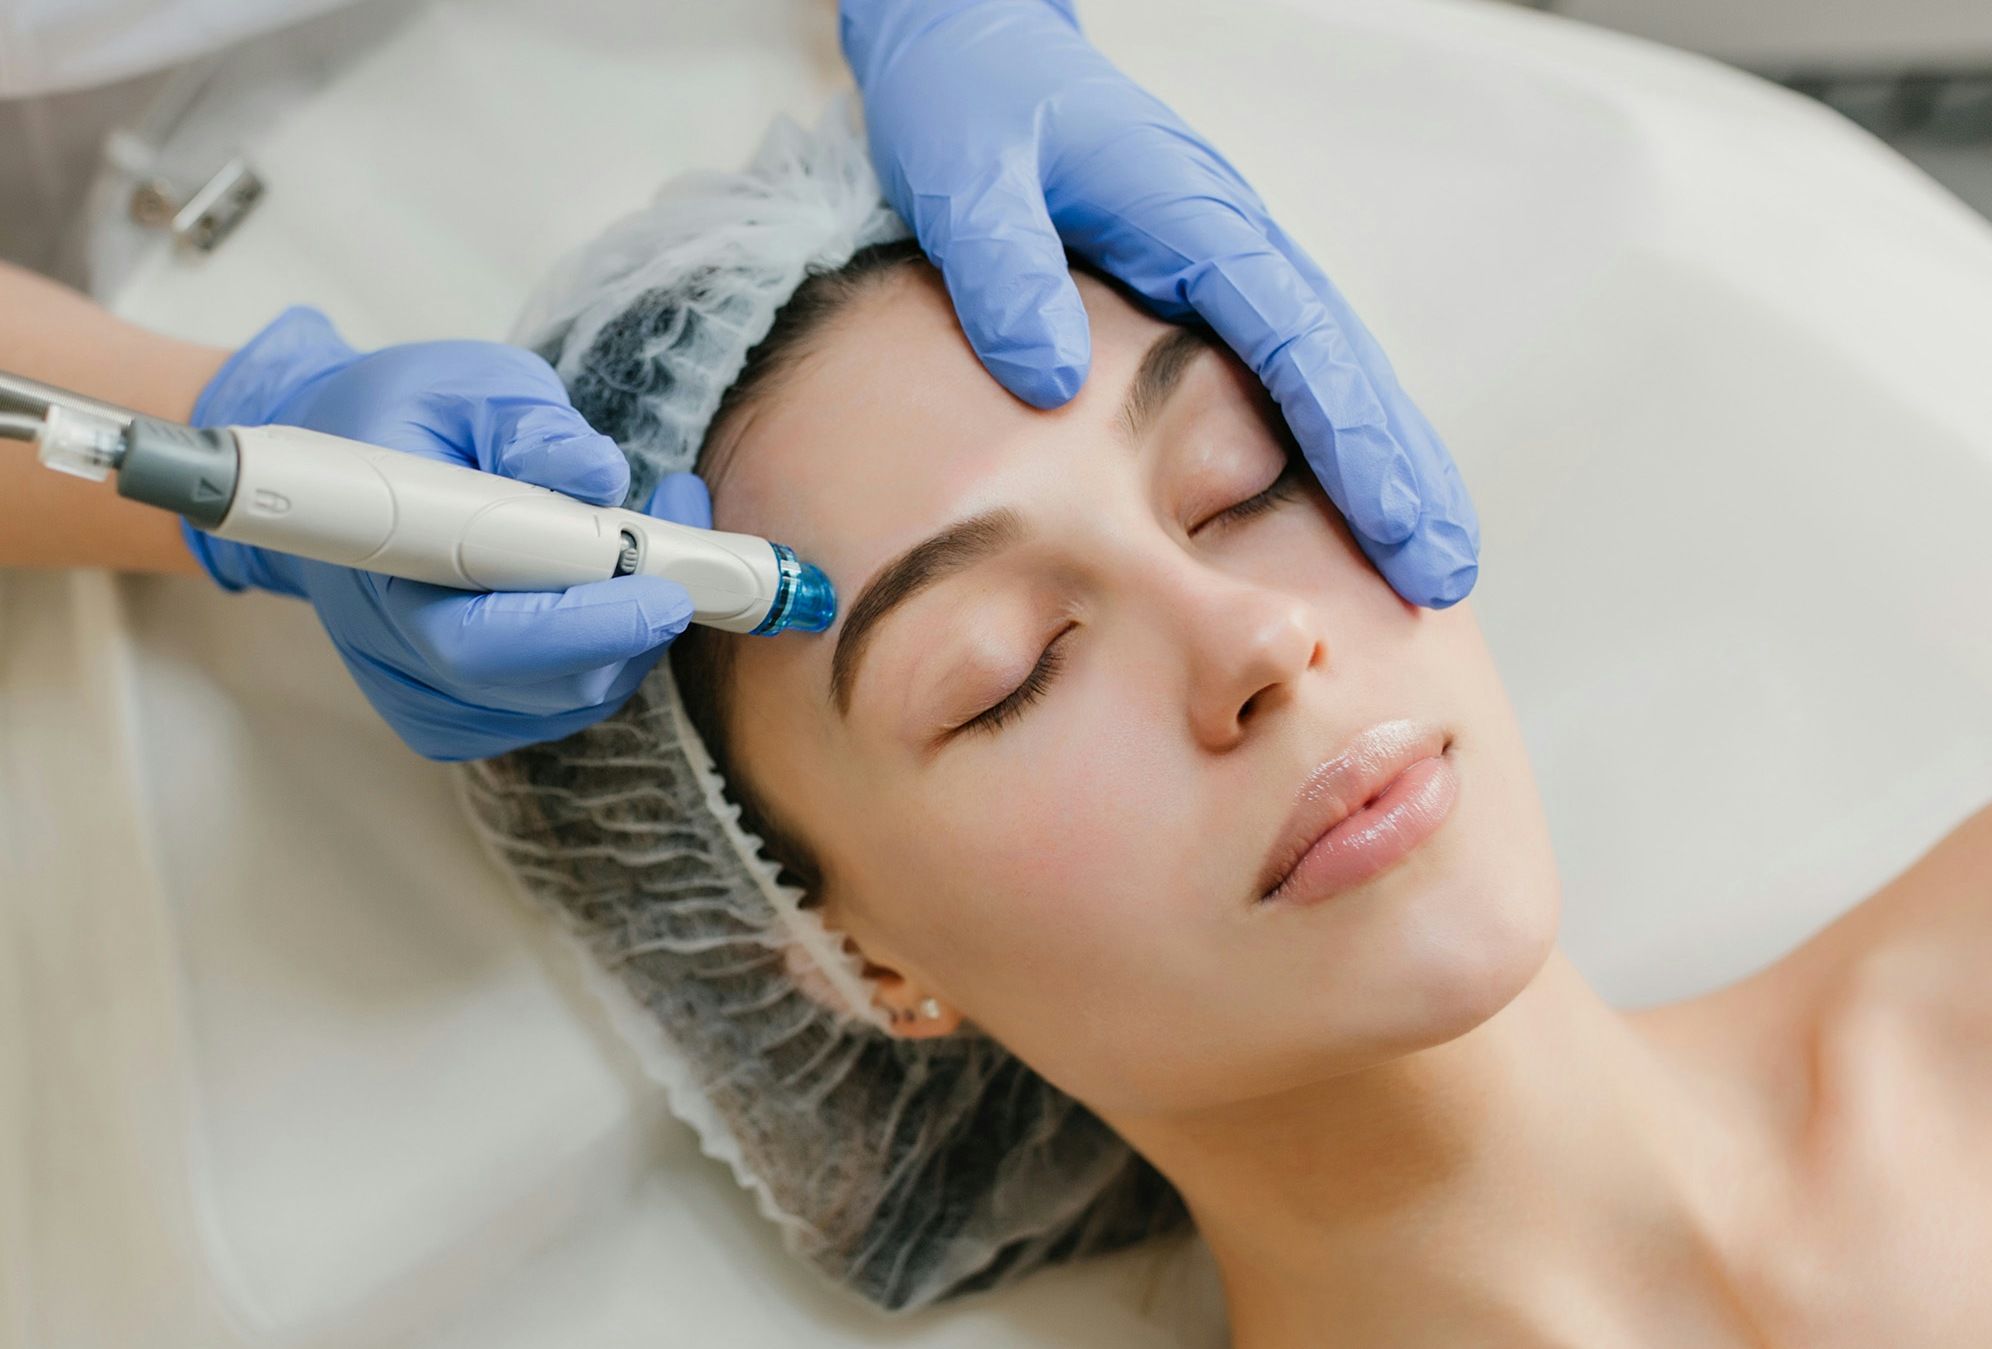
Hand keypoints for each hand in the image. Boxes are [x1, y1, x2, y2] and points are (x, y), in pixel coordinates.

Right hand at [186, 306, 705, 760]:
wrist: (345, 475)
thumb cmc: (407, 422)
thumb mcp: (468, 386)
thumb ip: (529, 424)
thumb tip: (595, 473)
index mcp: (384, 566)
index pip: (484, 637)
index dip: (583, 625)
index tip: (662, 590)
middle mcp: (396, 651)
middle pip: (543, 683)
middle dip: (634, 626)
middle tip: (687, 556)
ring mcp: (425, 695)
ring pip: (566, 701)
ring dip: (632, 635)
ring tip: (653, 546)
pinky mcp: (457, 715)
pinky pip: (558, 709)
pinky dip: (607, 658)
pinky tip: (614, 593)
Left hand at [842, 0, 1478, 606]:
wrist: (970, 42)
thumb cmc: (971, 101)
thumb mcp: (965, 173)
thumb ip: (1003, 266)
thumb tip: (1050, 378)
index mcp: (1191, 217)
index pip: (1297, 341)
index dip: (1352, 437)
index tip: (1394, 522)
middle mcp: (1229, 242)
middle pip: (1344, 364)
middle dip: (1402, 469)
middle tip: (1444, 571)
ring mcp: (1224, 264)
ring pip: (1330, 370)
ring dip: (1385, 462)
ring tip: (1426, 560)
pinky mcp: (1202, 284)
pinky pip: (1286, 368)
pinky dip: (1332, 435)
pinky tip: (1350, 501)